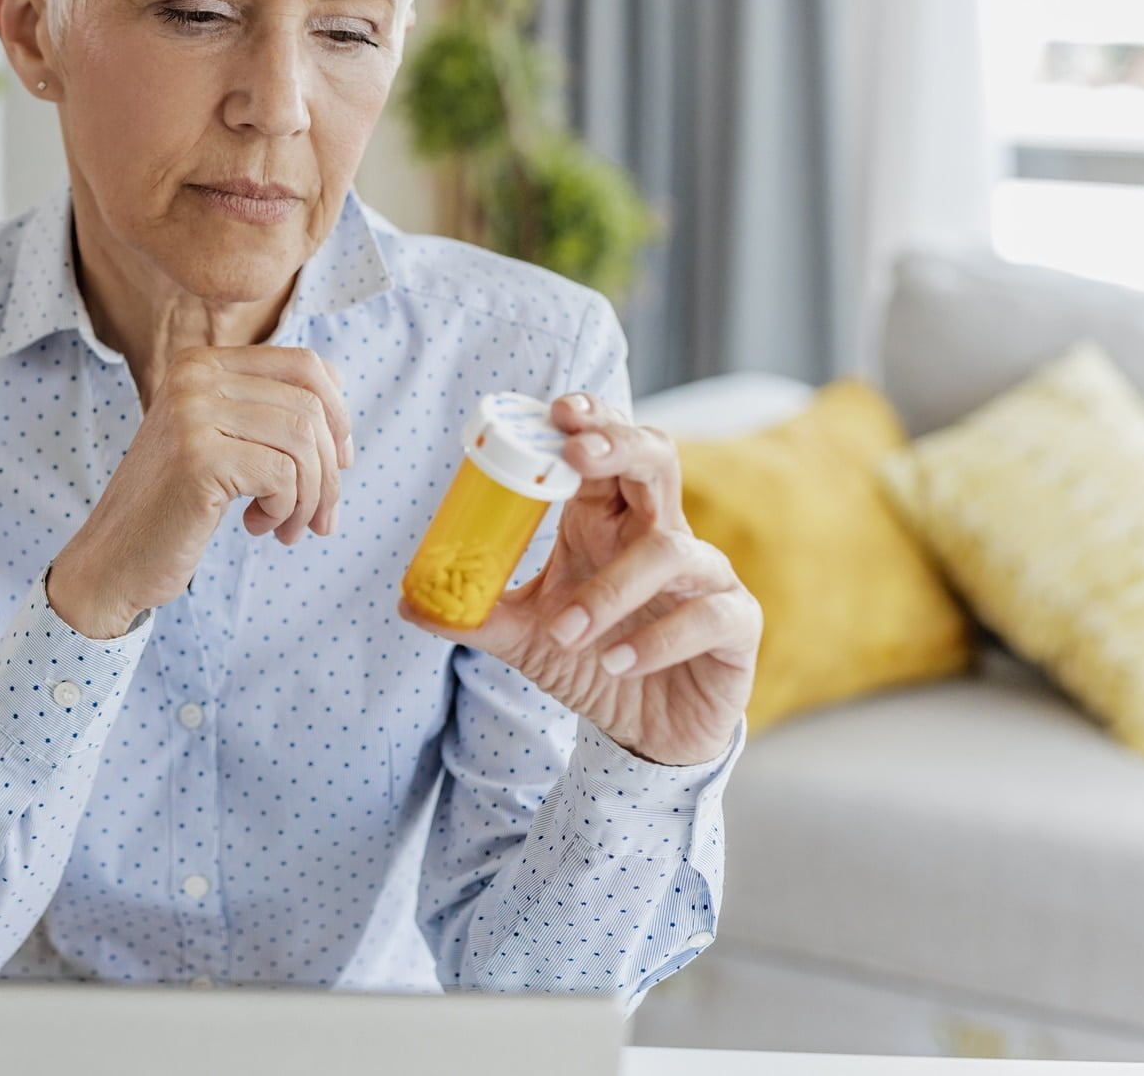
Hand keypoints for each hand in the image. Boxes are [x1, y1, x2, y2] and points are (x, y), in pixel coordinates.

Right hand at [50, 346, 351, 639]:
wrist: (113, 560)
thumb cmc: (174, 507)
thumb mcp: (220, 443)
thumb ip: (266, 416)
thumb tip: (342, 420)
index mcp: (201, 363)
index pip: (305, 365)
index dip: (338, 415)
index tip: (338, 463)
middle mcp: (194, 377)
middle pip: (311, 406)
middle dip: (329, 471)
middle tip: (319, 517)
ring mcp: (192, 414)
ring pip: (303, 442)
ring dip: (311, 498)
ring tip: (287, 528)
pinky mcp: (198, 458)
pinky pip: (282, 477)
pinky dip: (285, 511)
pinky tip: (257, 527)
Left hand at [398, 393, 760, 765]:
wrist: (649, 732)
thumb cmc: (593, 662)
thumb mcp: (525, 636)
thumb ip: (474, 614)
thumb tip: (407, 602)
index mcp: (607, 521)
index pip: (602, 450)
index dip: (589, 422)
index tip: (555, 411)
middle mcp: (659, 534)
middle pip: (655, 460)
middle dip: (619, 446)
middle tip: (577, 454)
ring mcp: (704, 575)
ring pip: (672, 550)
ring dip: (613, 588)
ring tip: (567, 633)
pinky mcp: (735, 623)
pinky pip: (710, 614)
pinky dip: (659, 638)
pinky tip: (616, 663)